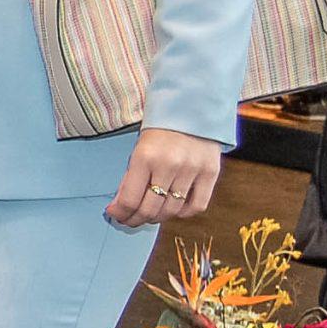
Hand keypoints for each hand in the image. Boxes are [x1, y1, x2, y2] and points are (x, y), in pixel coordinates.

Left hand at [106, 127, 224, 227]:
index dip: (121, 213)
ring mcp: (192, 170)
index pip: (130, 199)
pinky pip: (196, 206)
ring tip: (150, 214)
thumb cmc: (161, 129)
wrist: (192, 108)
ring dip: (157, 218)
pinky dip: (183, 213)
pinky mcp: (210, 173)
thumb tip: (121, 206)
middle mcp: (169, 165)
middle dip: (136, 219)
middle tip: (130, 220)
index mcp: (145, 157)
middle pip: (150, 209)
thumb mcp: (138, 148)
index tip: (116, 215)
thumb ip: (131, 176)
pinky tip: (173, 208)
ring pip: (172, 211)